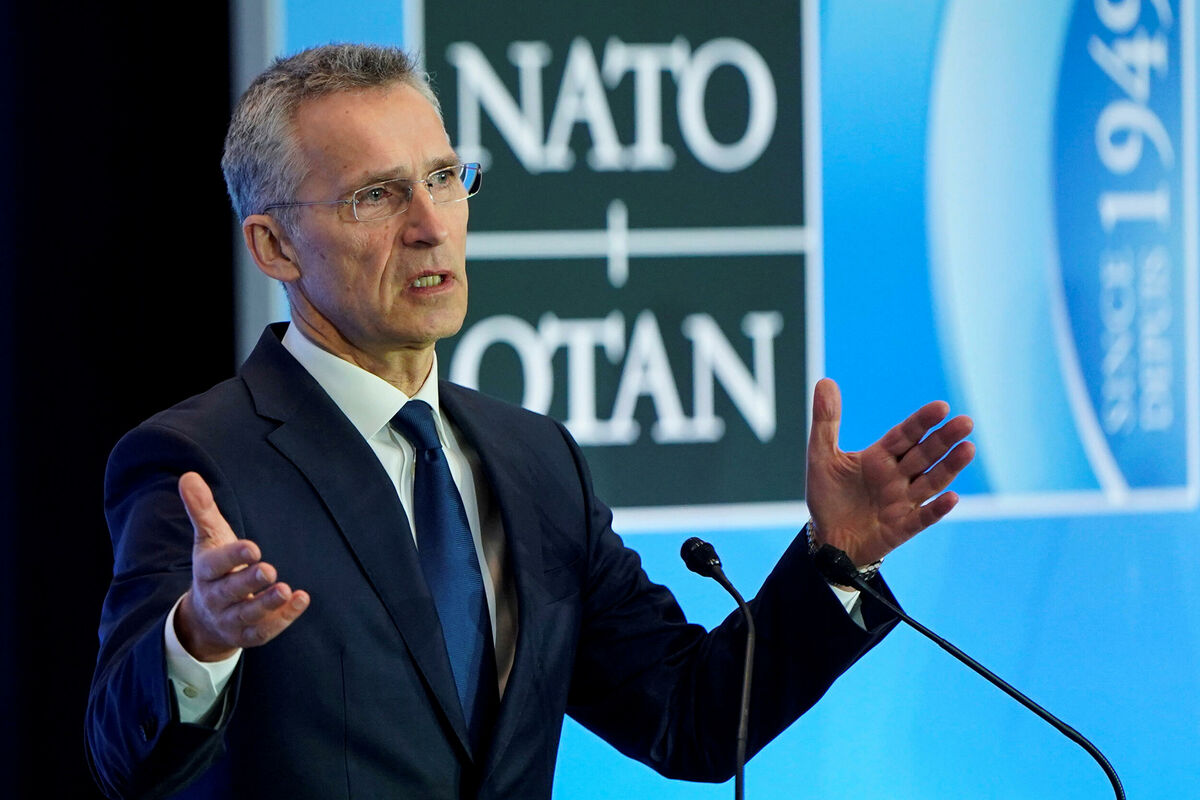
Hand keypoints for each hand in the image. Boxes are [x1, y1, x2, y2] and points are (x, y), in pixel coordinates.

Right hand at [174, 472, 309, 661]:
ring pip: (246, 616)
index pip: (214, 565)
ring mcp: (230, 619)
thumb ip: (202, 509)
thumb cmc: (215, 569)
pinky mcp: (248, 635)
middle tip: (270, 569)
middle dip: (248, 582)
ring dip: (267, 604)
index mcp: (205, 572)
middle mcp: (215, 598)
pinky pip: (264, 632)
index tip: (253, 547)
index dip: (232, 557)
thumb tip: (188, 476)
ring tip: (286, 590)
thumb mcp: (209, 538)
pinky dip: (283, 618)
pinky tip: (301, 599)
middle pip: (229, 592)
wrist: (205, 618)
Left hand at [805, 378, 974, 566]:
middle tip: (965, 422)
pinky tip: (952, 497)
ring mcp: (902, 502)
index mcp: (880, 457)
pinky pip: (922, 518)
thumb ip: (825, 422)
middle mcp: (897, 477)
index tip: (941, 407)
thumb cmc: (828, 496)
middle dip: (944, 439)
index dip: (922, 422)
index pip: (905, 435)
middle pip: (924, 454)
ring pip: (931, 482)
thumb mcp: (821, 457)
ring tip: (968, 449)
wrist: (827, 539)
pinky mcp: (902, 528)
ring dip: (949, 467)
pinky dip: (937, 509)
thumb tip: (825, 381)